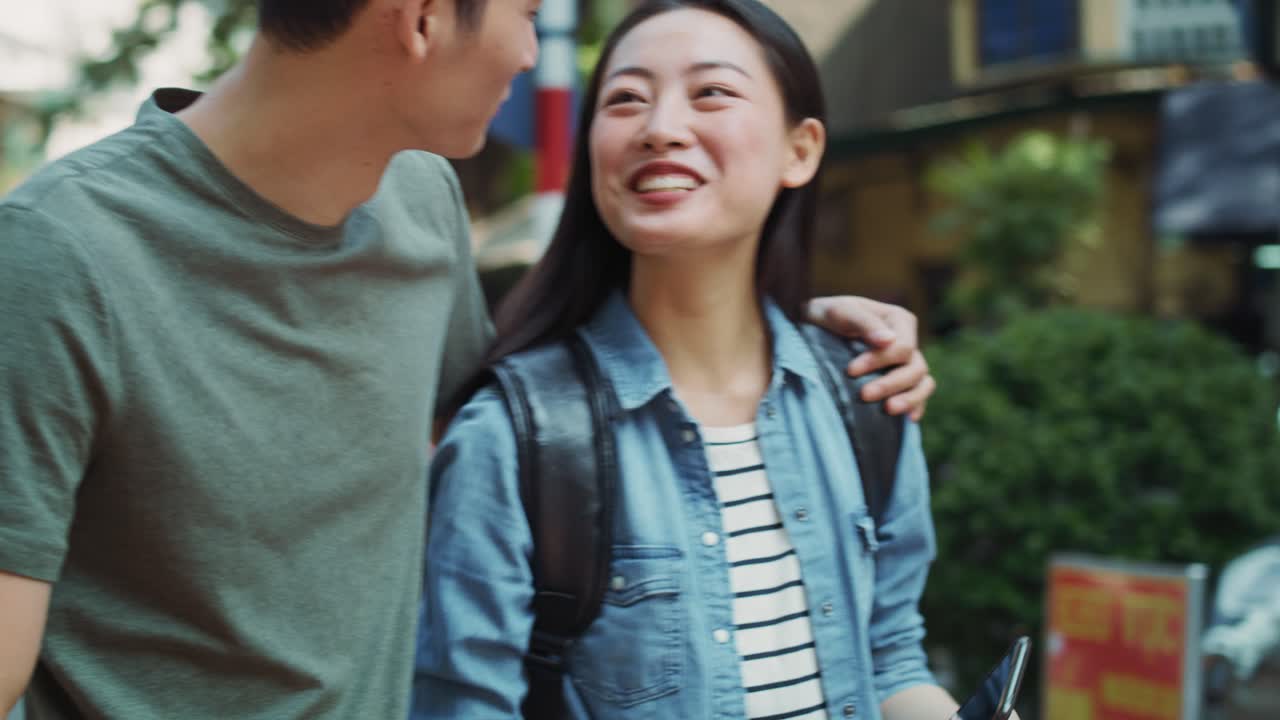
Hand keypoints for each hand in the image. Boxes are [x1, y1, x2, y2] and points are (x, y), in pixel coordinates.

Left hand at [806, 296, 935, 420]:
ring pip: (923, 382)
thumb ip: (864, 323)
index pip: (902, 347)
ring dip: (909, 399)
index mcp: (899, 320)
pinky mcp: (902, 379)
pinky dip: (917, 405)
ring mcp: (908, 362)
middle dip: (891, 384)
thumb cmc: (829, 316)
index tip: (851, 371)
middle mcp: (909, 341)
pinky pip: (920, 393)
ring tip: (888, 410)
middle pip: (915, 368)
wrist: (817, 327)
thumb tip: (887, 341)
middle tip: (864, 395)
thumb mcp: (841, 312)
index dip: (881, 361)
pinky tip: (907, 419)